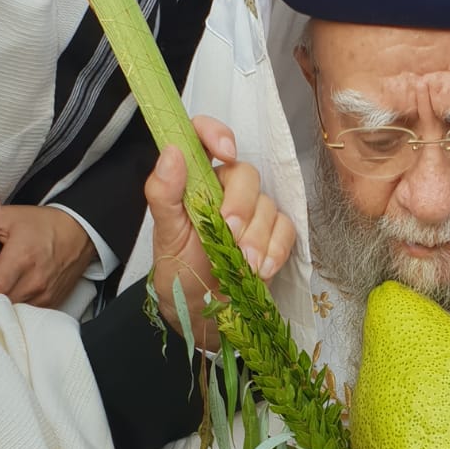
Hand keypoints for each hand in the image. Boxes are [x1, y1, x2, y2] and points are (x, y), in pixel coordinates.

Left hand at [0, 204, 94, 307]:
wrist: (80, 233)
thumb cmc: (43, 225)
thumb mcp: (8, 216)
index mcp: (21, 259)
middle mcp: (34, 282)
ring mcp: (44, 296)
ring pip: (11, 313)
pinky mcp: (50, 303)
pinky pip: (24, 314)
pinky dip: (10, 310)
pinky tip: (1, 302)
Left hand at [145, 116, 295, 348]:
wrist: (202, 315)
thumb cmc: (180, 271)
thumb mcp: (165, 236)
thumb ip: (164, 194)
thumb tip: (172, 153)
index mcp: (195, 180)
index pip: (204, 138)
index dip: (216, 134)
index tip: (225, 152)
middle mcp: (225, 190)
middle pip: (246, 174)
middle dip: (241, 203)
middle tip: (229, 232)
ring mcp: (252, 212)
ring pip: (268, 204)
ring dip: (257, 236)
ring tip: (243, 265)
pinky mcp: (273, 236)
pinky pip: (286, 229)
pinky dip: (275, 249)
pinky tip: (260, 269)